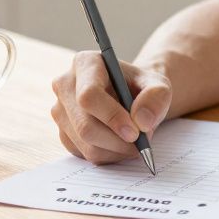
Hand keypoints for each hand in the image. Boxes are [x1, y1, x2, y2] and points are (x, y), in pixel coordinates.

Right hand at [50, 51, 171, 163]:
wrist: (131, 96)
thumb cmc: (141, 87)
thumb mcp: (159, 85)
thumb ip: (156, 97)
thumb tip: (141, 121)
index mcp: (85, 63)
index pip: (89, 95)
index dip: (111, 116)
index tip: (135, 132)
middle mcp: (65, 85)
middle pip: (85, 125)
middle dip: (117, 141)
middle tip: (141, 143)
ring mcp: (60, 110)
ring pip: (86, 144)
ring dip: (116, 150)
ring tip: (135, 141)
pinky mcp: (63, 133)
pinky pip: (84, 154)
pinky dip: (108, 155)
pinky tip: (120, 144)